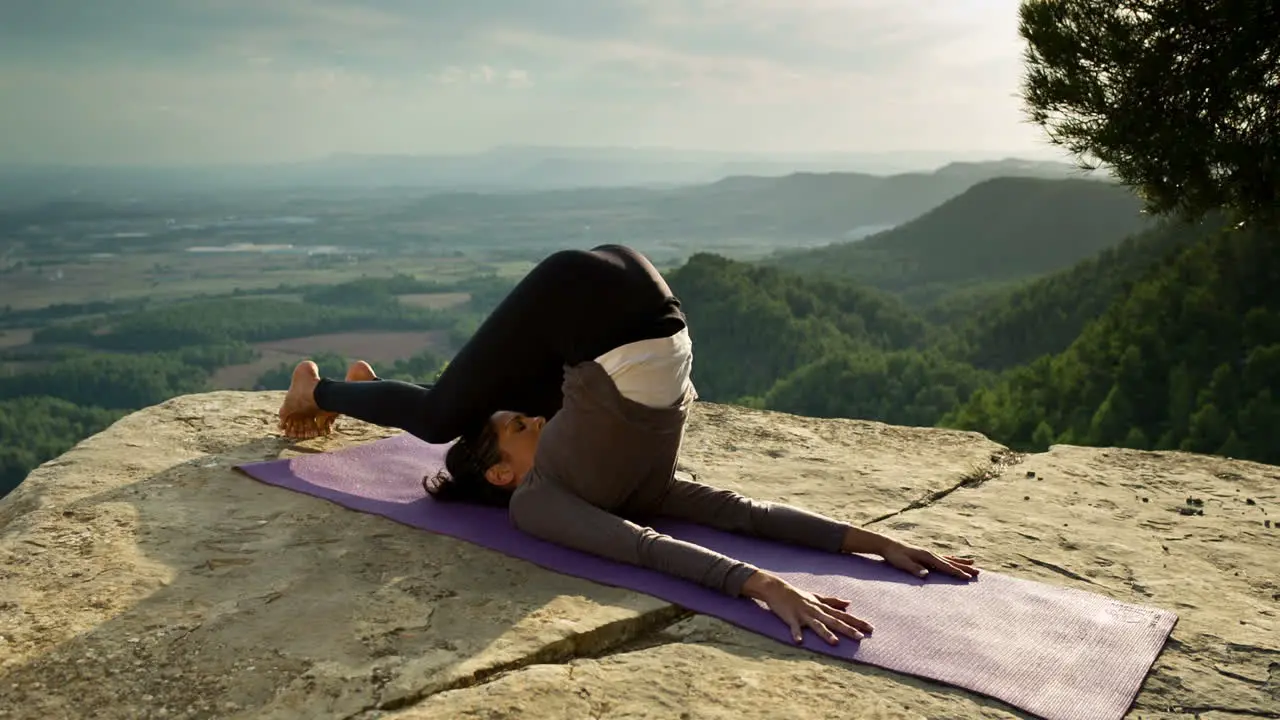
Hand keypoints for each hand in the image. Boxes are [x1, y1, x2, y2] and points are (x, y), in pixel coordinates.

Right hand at [742, 571, 872, 644]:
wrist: (777, 589)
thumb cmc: (798, 595)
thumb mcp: (817, 597)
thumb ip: (833, 601)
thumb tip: (849, 603)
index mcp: (822, 607)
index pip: (843, 616)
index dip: (857, 622)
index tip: (870, 628)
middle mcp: (816, 611)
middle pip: (834, 621)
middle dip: (848, 629)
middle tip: (861, 638)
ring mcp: (803, 614)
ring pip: (817, 625)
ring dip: (825, 634)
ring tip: (835, 643)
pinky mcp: (791, 618)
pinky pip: (794, 627)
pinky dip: (796, 634)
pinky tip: (799, 641)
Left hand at [880, 541, 979, 580]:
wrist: (888, 545)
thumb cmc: (895, 555)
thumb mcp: (902, 563)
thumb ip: (914, 569)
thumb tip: (926, 575)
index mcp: (927, 556)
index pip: (945, 566)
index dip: (957, 573)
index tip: (968, 578)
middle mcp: (931, 554)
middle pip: (951, 562)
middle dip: (964, 568)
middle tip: (978, 573)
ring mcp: (929, 554)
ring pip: (949, 559)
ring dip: (961, 562)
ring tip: (973, 563)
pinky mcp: (926, 555)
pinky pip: (943, 558)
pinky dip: (952, 559)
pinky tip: (955, 560)